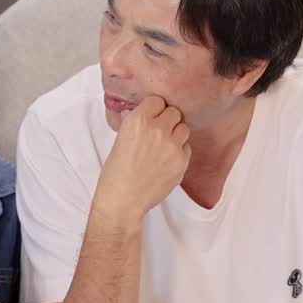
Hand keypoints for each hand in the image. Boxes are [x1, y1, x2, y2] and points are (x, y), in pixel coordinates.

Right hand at [95, 96, 190, 221]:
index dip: (154, 109)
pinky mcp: (182, 162)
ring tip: (163, 146)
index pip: (157, 101)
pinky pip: (187, 147)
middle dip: (167, 120)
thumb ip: (133, 123)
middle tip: (159, 132)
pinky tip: (166, 160)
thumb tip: (137, 111)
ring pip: (183, 128)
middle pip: (174, 112)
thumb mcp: (119, 140)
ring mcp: (172, 146)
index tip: (151, 117)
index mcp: (138, 120)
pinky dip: (179, 151)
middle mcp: (157, 129)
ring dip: (175, 134)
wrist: (123, 201)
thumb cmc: (116, 173)